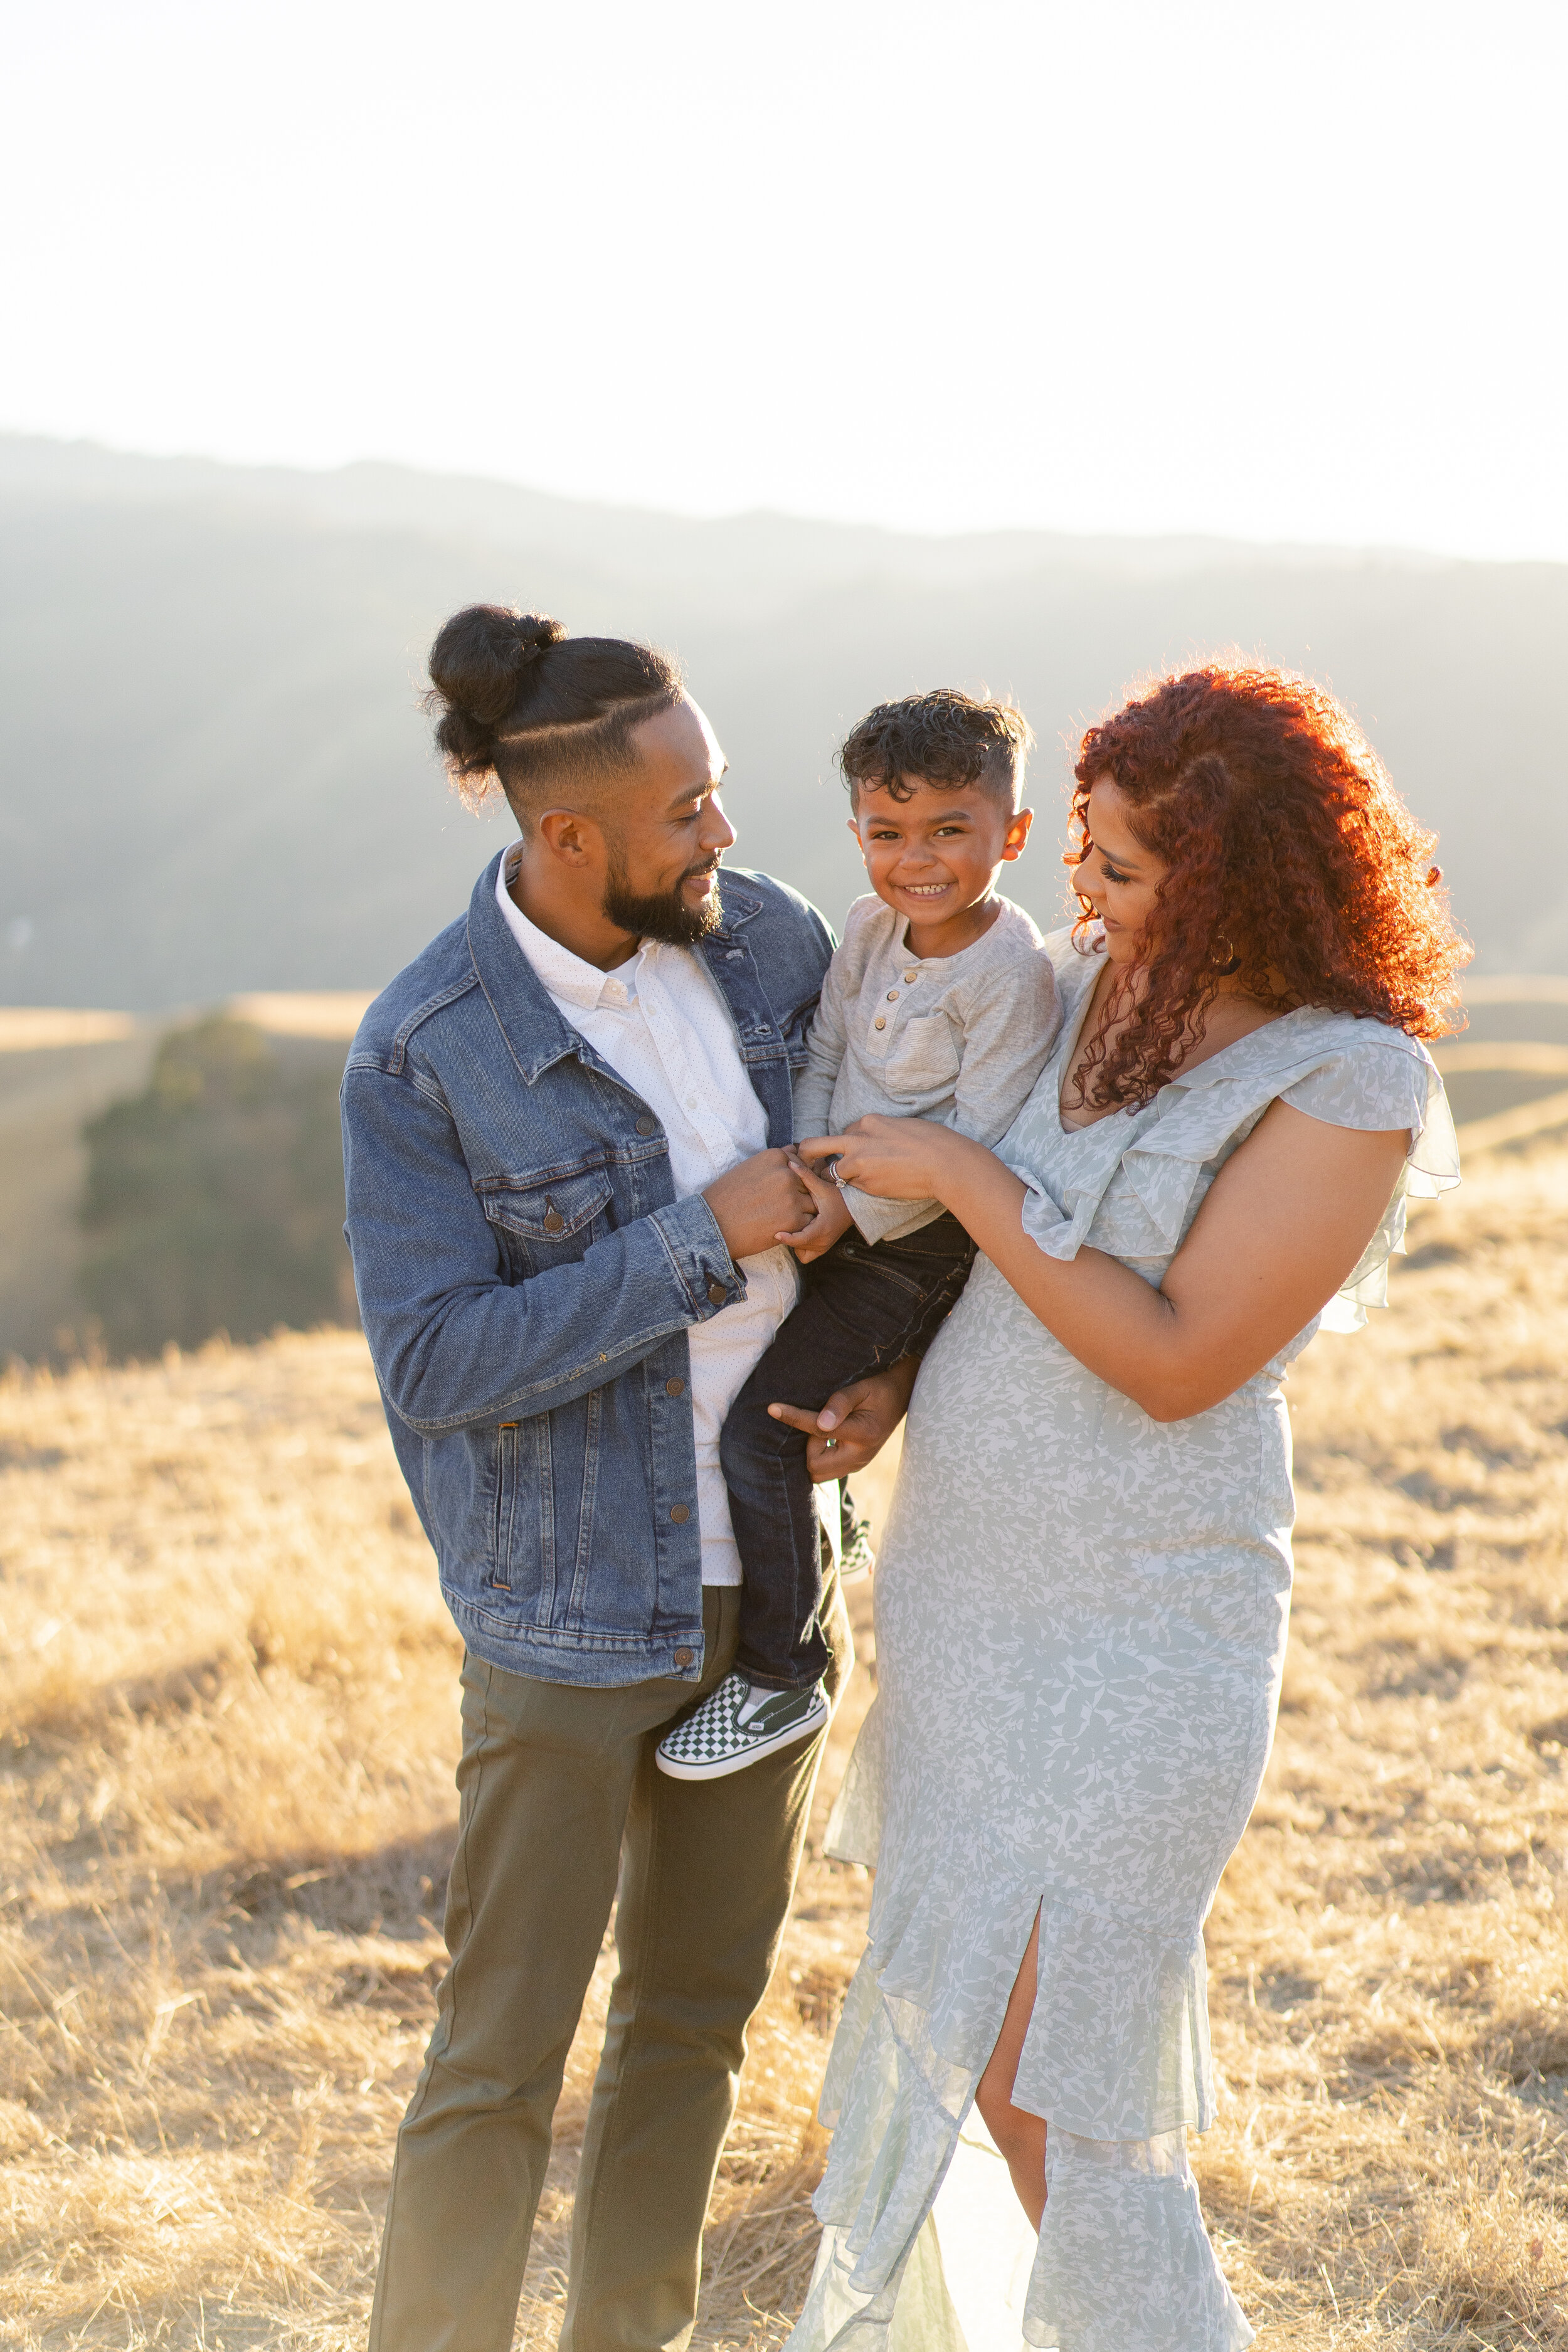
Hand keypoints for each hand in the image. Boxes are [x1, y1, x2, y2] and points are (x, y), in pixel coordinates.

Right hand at [703, 1147, 815, 1260]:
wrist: (715, 1225)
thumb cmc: (727, 1197)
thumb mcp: (748, 1168)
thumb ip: (773, 1163)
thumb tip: (793, 1152)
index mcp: (775, 1157)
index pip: (799, 1164)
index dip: (791, 1180)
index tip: (779, 1190)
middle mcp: (787, 1174)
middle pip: (807, 1183)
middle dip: (798, 1194)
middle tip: (780, 1206)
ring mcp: (792, 1197)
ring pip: (811, 1202)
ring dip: (800, 1210)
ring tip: (781, 1217)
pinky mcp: (794, 1220)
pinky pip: (808, 1220)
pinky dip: (798, 1226)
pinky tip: (781, 1227)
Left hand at [767, 1356, 919, 1479]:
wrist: (901, 1397)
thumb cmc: (879, 1389)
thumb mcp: (861, 1388)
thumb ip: (840, 1403)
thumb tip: (819, 1424)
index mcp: (863, 1434)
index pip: (818, 1432)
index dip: (793, 1418)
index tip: (772, 1408)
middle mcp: (861, 1456)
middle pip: (815, 1466)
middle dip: (808, 1446)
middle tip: (817, 1422)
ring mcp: (858, 1464)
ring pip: (819, 1474)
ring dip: (813, 1454)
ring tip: (821, 1431)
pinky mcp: (855, 1465)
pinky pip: (827, 1471)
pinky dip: (820, 1457)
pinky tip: (824, 1438)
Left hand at [776, 1156, 855, 1262]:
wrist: (856, 1207)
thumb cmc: (839, 1196)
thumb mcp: (822, 1186)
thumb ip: (806, 1176)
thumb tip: (790, 1163)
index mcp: (822, 1228)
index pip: (801, 1240)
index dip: (787, 1238)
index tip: (776, 1233)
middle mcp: (824, 1241)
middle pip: (798, 1246)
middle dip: (790, 1236)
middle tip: (783, 1223)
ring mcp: (824, 1247)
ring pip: (801, 1252)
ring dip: (796, 1242)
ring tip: (794, 1226)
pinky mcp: (824, 1249)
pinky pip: (806, 1255)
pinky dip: (802, 1247)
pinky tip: (800, 1232)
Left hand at [798, 1115, 969, 1203]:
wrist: (945, 1163)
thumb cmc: (934, 1142)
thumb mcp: (903, 1126)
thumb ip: (882, 1132)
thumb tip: (877, 1140)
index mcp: (869, 1122)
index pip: (846, 1132)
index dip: (848, 1144)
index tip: (854, 1153)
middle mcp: (857, 1139)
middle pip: (815, 1145)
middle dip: (806, 1155)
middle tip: (806, 1164)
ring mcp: (859, 1163)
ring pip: (834, 1172)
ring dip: (840, 1178)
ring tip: (856, 1182)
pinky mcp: (866, 1183)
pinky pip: (854, 1187)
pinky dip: (860, 1189)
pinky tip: (881, 1186)